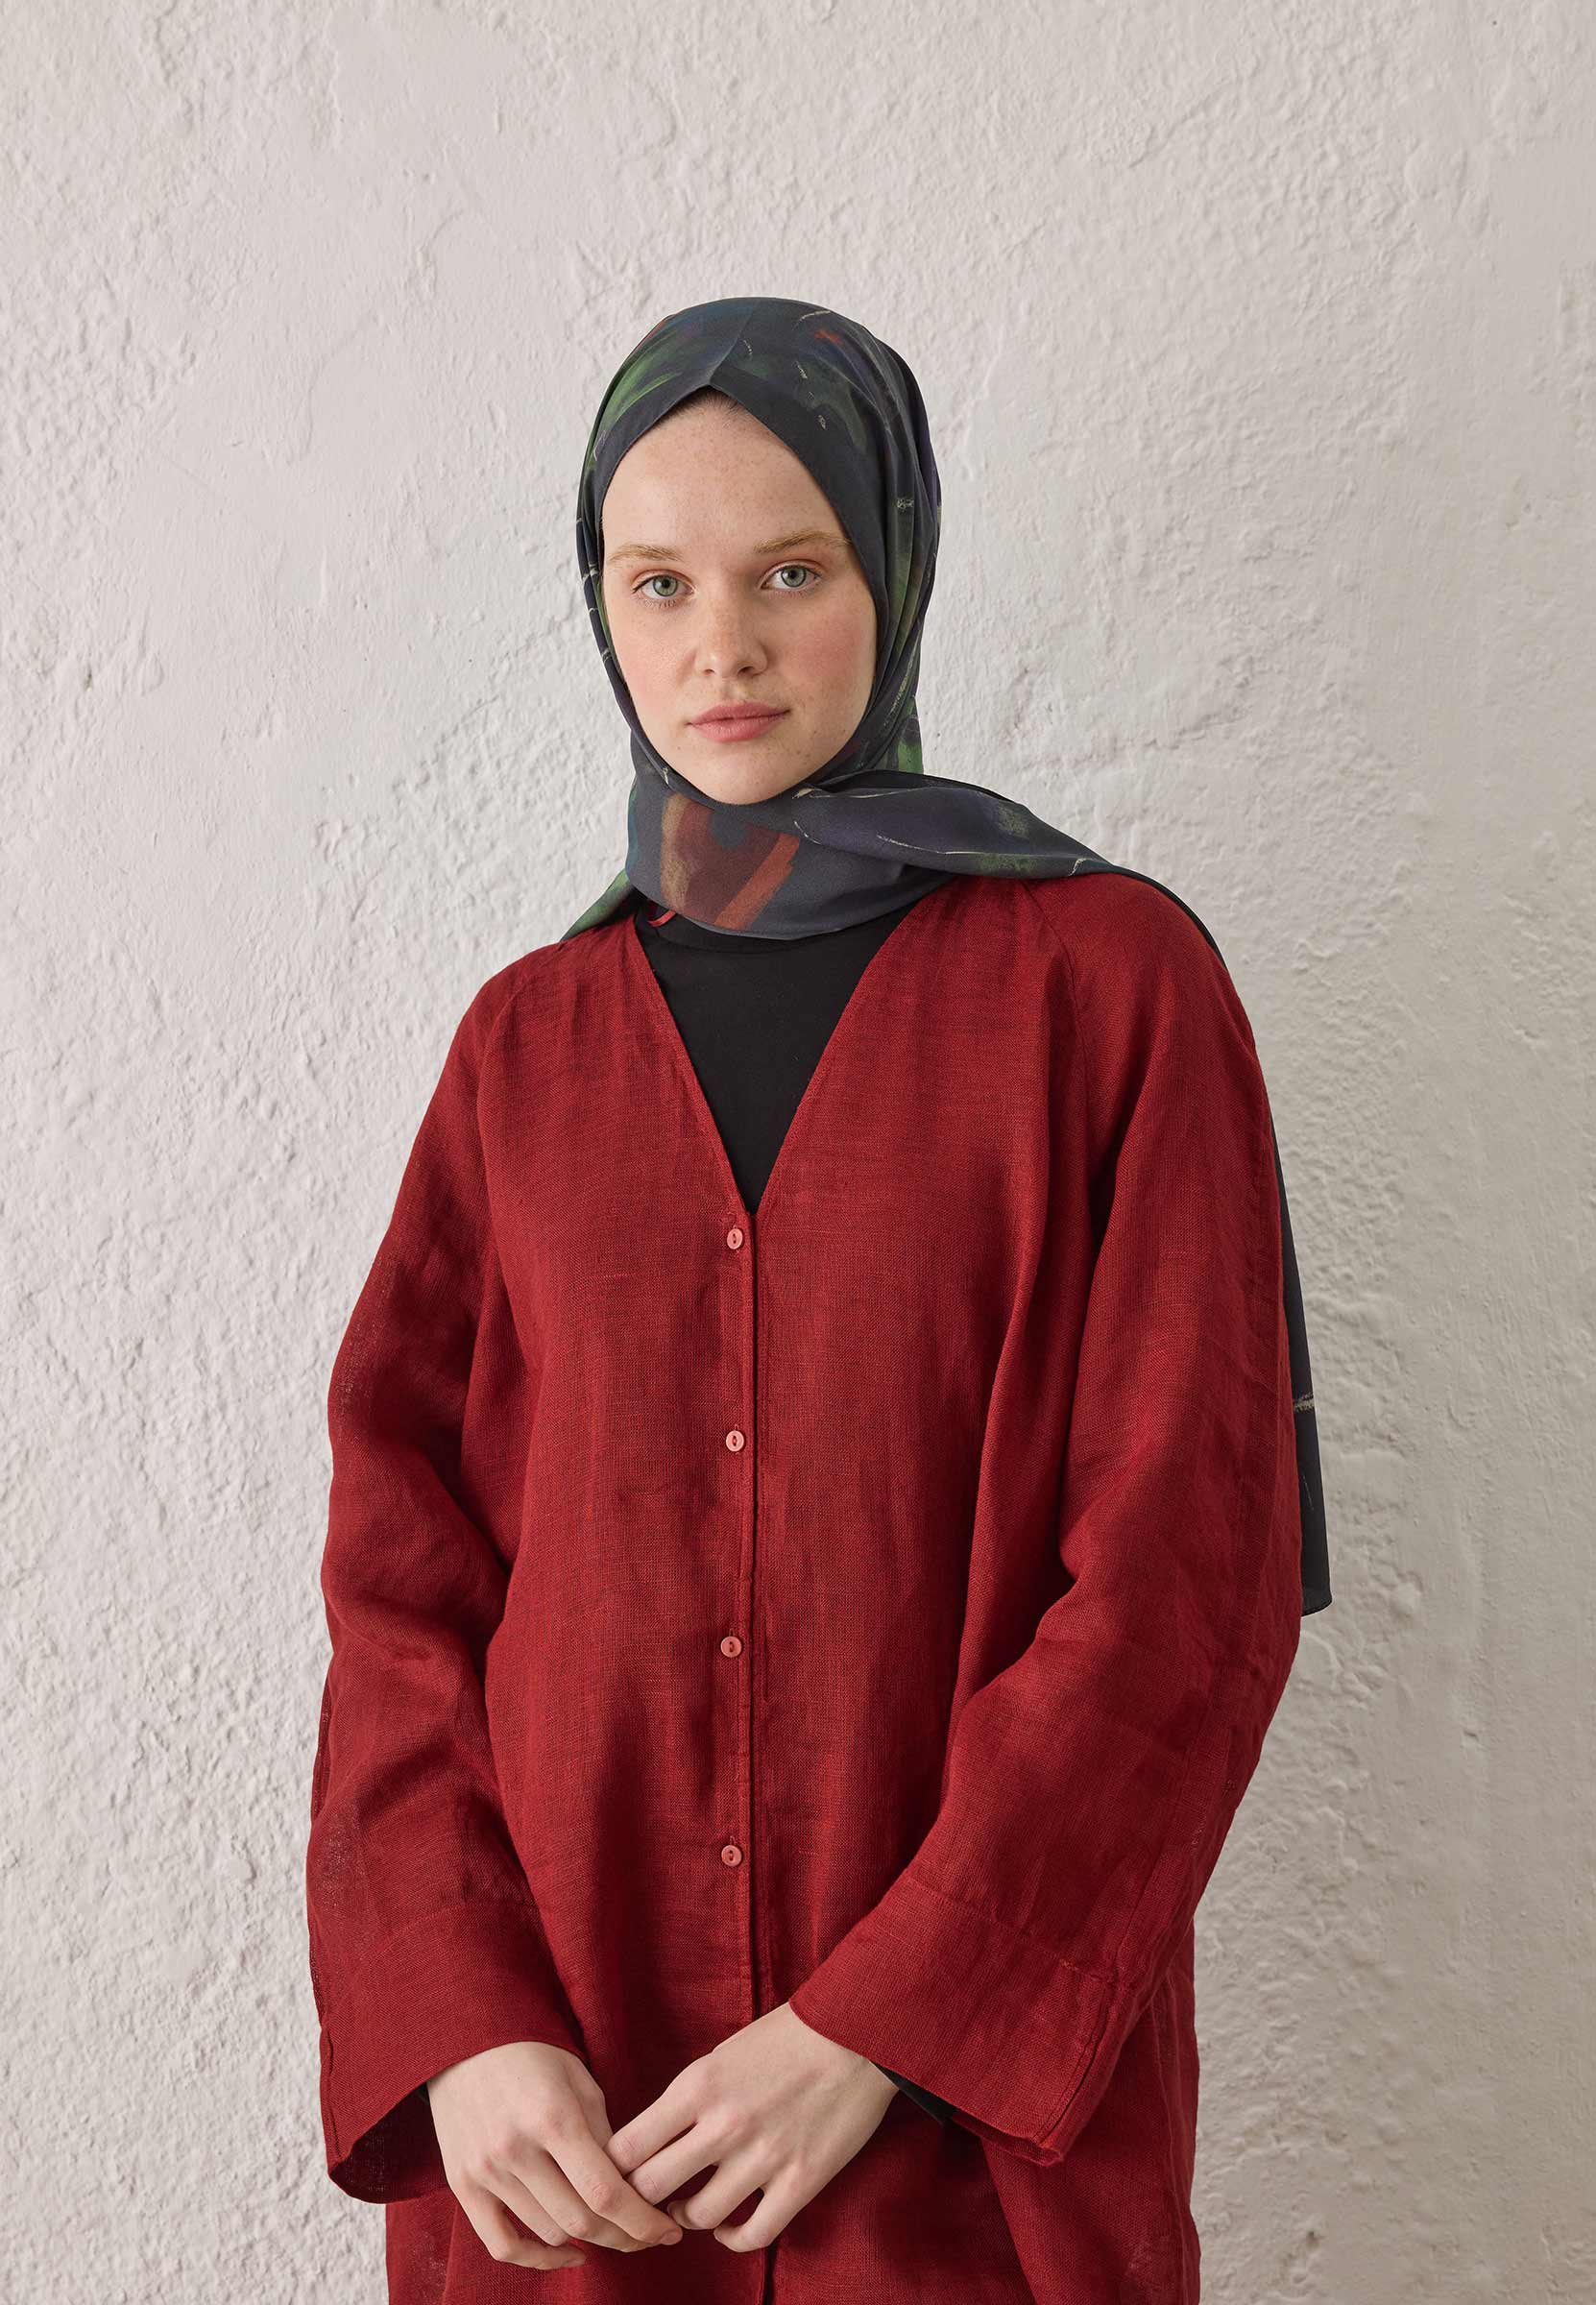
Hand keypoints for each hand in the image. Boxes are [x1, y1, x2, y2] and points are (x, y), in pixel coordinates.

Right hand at [426, 2040, 687, 2270]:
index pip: (606, 2192)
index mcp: (553, 2117)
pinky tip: (569, 2253)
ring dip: (587, 2240)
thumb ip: (605, 2136)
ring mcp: (485, 2170)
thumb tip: (632, 2189)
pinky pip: (502, 2245)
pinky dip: (538, 2260)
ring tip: (612, 2228)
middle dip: (625, 2237)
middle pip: (581, 2221)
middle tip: (648, 2237)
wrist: (465, 2039)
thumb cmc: (534, 2054)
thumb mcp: (580, 2080)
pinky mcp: (462, 2184)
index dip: (642, 2222)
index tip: (667, 2232)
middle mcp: (516, 2149)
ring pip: (549, 2233)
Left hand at [601, 2002, 899, 2252]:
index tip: (618, 2173)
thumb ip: (688, 2099)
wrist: (855, 2035)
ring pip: (697, 2216)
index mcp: (697, 2086)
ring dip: (686, 2217)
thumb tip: (654, 2142)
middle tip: (648, 2199)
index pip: (626, 2147)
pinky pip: (752, 2234)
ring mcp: (762, 2157)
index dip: (613, 2168)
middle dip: (640, 2199)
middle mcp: (723, 2125)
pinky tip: (729, 2226)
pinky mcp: (800, 2181)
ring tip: (690, 2205)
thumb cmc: (785, 2039)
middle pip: (650, 2188)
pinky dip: (732, 2238)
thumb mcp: (721, 2055)